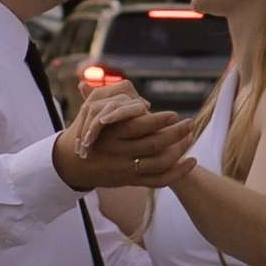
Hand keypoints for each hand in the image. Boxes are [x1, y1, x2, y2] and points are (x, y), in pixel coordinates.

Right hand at [54, 93, 196, 193]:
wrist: (72, 164)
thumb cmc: (86, 131)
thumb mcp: (90, 111)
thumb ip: (110, 97)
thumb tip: (128, 85)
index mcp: (110, 134)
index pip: (139, 127)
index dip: (158, 121)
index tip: (174, 114)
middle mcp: (119, 153)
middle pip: (153, 145)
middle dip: (175, 133)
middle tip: (190, 123)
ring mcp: (126, 169)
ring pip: (159, 163)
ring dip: (179, 150)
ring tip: (190, 137)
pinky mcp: (132, 181)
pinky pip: (159, 180)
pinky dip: (178, 173)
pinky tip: (193, 161)